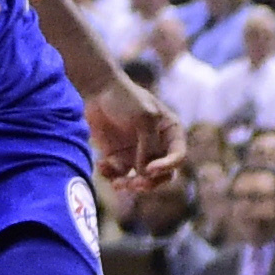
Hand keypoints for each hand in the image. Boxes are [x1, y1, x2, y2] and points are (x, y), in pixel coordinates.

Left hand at [85, 75, 183, 191]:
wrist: (97, 89)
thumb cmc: (125, 98)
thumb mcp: (144, 117)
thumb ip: (149, 145)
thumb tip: (146, 172)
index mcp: (171, 133)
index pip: (178, 157)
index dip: (167, 167)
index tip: (150, 169)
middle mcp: (158, 146)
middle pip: (162, 175)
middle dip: (149, 182)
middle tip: (134, 184)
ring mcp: (139, 153)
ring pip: (141, 180)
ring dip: (130, 185)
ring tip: (117, 183)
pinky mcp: (119, 157)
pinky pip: (120, 175)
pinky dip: (111, 175)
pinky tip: (101, 165)